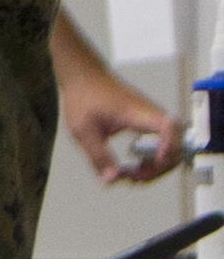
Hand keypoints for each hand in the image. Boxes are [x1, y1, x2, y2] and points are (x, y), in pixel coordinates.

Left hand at [58, 41, 187, 184]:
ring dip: (157, 167)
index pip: (167, 126)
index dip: (168, 147)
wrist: (85, 77)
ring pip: (172, 149)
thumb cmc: (84, 98)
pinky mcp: (151, 124)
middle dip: (159, 168)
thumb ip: (98, 156)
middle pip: (176, 146)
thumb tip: (112, 180)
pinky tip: (136, 167)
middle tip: (132, 177)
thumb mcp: (84, 131)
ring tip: (132, 176)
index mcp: (137, 113)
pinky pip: (164, 145)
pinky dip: (154, 160)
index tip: (154, 162)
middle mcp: (152, 115)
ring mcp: (154, 119)